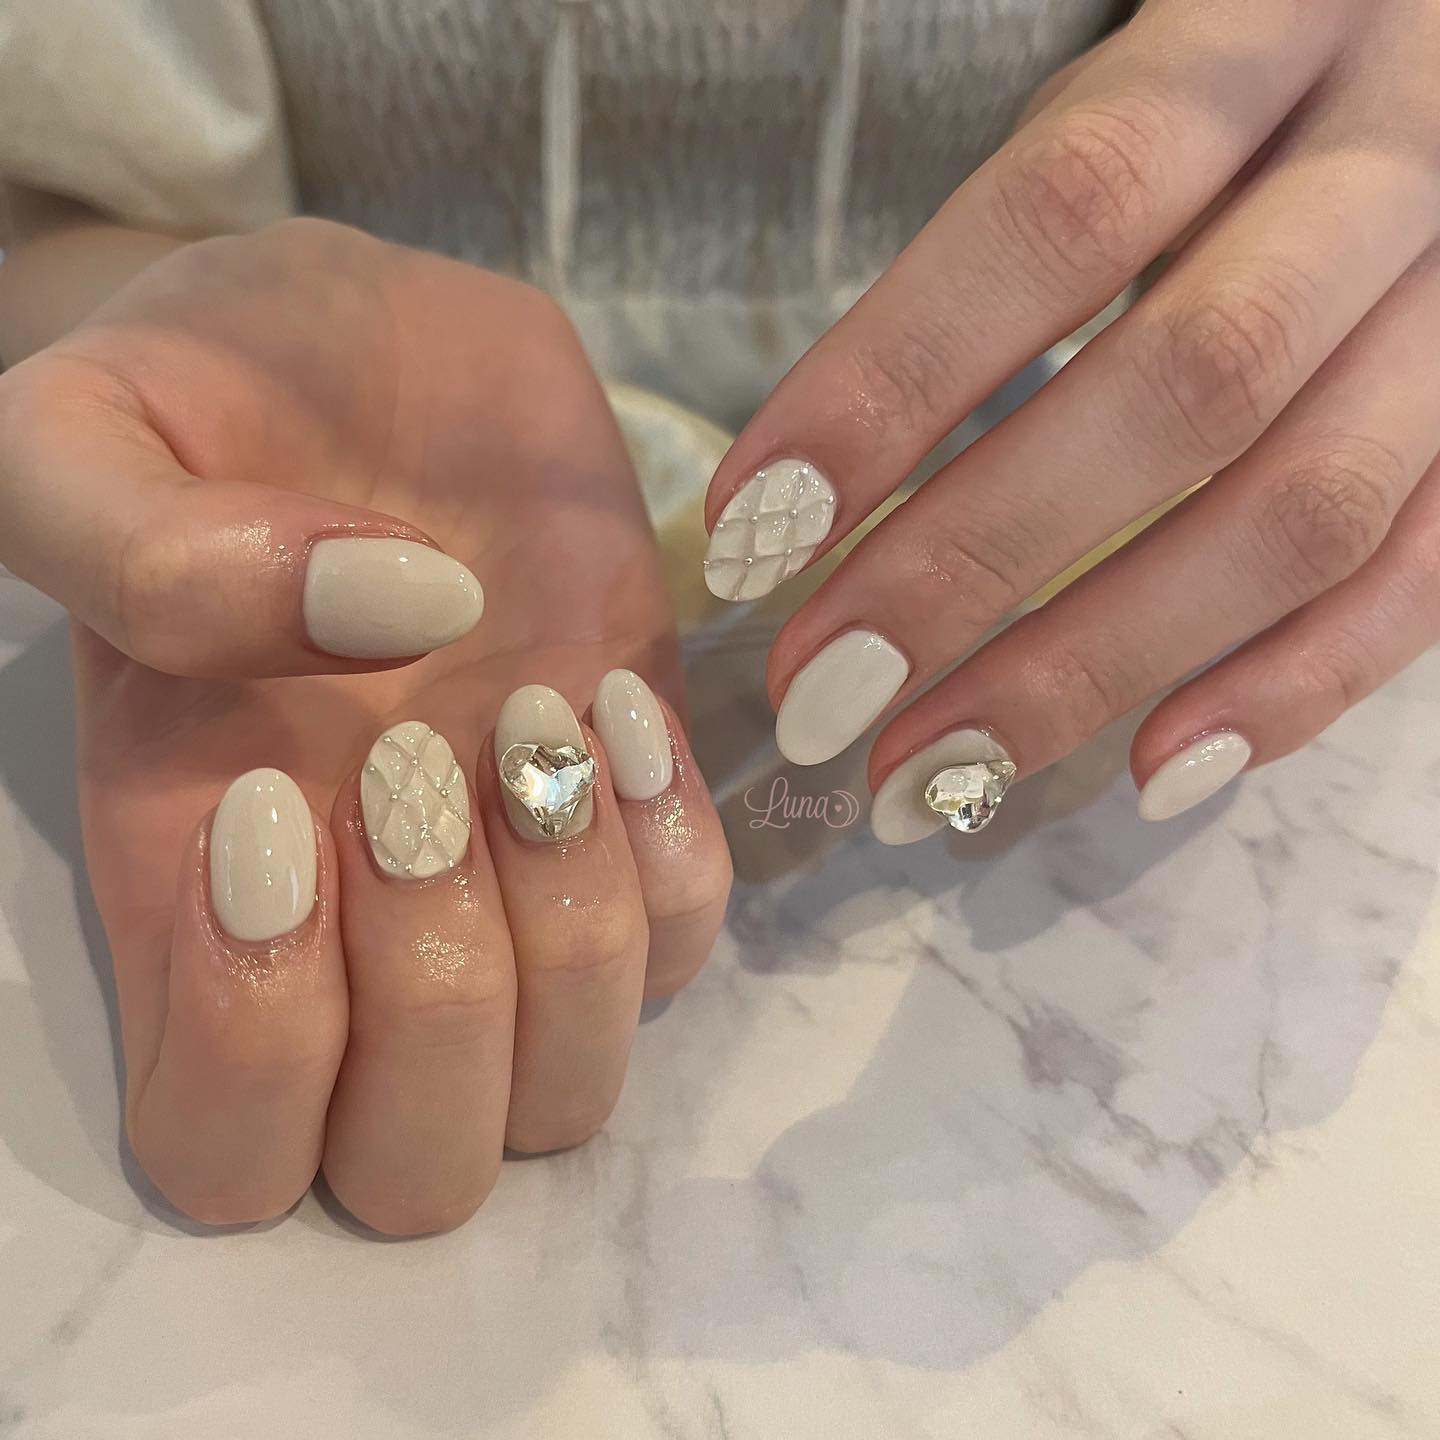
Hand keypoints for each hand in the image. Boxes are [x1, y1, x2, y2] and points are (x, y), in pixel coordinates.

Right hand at [0, 219, 730, 1230]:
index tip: (278, 804)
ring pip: (573, 1085)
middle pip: (423, 1166)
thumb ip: (147, 555)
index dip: (261, 1037)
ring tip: (528, 717)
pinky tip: (614, 705)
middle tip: (416, 770)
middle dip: (442, 997)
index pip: (224, 1149)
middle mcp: (359, 928)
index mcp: (192, 879)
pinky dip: (673, 853)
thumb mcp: (81, 431)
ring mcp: (512, 881)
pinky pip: (690, 942)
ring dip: (570, 927)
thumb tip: (385, 621)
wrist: (365, 337)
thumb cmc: (206, 381)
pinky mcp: (628, 805)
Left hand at [702, 0, 1439, 838]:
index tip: (758, 532)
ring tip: (938, 774)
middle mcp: (1397, 158)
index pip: (1064, 207)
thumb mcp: (1112, 107)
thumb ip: (1006, 262)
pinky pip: (1424, 577)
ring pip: (1308, 508)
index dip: (898, 379)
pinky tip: (1151, 771)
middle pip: (1189, 384)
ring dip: (1100, 665)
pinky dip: (1289, 689)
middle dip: (978, 562)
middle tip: (824, 696)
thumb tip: (821, 501)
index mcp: (1262, 36)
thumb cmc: (1230, 110)